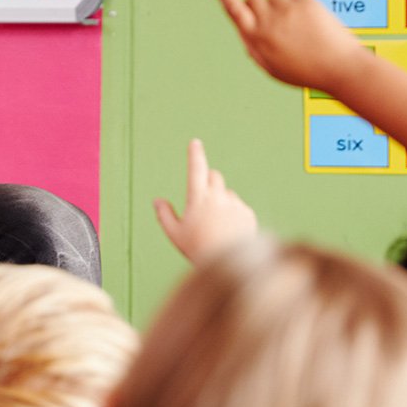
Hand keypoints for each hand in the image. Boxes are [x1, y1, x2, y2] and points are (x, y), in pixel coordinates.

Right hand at [153, 139, 257, 265]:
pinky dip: (233, 213)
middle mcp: (218, 197)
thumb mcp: (175, 234)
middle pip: (214, 176)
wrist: (230, 264)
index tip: (195, 142)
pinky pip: (239, 206)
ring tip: (216, 224)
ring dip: (221, 199)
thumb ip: (164, 215)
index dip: (194, 154)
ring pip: (227, 192)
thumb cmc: (198, 249)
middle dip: (208, 181)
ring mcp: (235, 205)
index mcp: (198, 198)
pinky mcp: (248, 214)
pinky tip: (229, 230)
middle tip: (203, 199)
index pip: (196, 169)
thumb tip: (157, 201)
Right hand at [214, 0, 369, 92]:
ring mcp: (286, 9)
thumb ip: (255, 49)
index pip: (234, 12)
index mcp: (256, 39)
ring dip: (281, 4)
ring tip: (298, 25)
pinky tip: (312, 22)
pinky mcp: (305, 1)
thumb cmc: (306, 72)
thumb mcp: (273, 68)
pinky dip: (301, 4)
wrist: (340, 68)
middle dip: (260, 6)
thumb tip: (244, 32)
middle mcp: (267, 21)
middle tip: (276, 20)